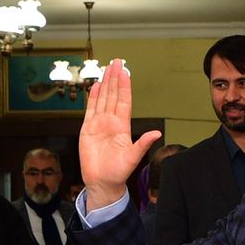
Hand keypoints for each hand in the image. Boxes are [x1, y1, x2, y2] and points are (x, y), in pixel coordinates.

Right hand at [78, 59, 161, 208]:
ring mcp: (99, 124)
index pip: (124, 101)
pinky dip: (92, 97)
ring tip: (107, 69)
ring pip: (102, 99)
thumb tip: (157, 133)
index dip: (125, 86)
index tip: (125, 72)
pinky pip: (90, 110)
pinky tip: (95, 86)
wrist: (102, 182)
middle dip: (115, 78)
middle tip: (116, 62)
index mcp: (122, 126)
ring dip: (105, 84)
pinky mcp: (88, 129)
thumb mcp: (133, 157)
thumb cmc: (118, 172)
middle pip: (113, 95)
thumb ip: (143, 144)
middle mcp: (111, 122)